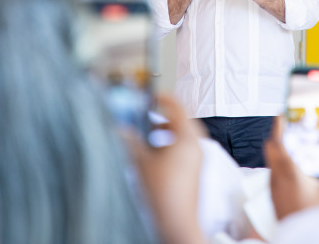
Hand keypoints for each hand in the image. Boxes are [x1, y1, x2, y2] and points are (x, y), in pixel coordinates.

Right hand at [129, 95, 206, 243]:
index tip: (150, 95)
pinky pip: (183, 148)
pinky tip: (152, 153)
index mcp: (188, 138)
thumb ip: (130, 141)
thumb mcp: (141, 162)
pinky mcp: (194, 170)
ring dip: (164, 131)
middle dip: (161, 116)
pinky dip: (168, 144)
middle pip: (181, 120)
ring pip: (181, 135)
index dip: (162, 98)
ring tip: (145, 134)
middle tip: (145, 114)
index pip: (178, 106)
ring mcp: (197, 159)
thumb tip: (120, 128)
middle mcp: (196, 145)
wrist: (176, 222)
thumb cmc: (163, 193)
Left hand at [264, 115, 318, 220]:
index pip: (277, 142)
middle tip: (286, 128)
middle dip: (276, 136)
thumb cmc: (308, 215)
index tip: (280, 115)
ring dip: (278, 151)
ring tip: (292, 147)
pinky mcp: (272, 194)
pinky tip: (293, 170)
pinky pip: (273, 172)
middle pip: (270, 148)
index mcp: (288, 170)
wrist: (294, 234)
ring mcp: (272, 185)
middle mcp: (276, 175)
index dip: (277, 126)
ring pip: (271, 160)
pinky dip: (280, 165)